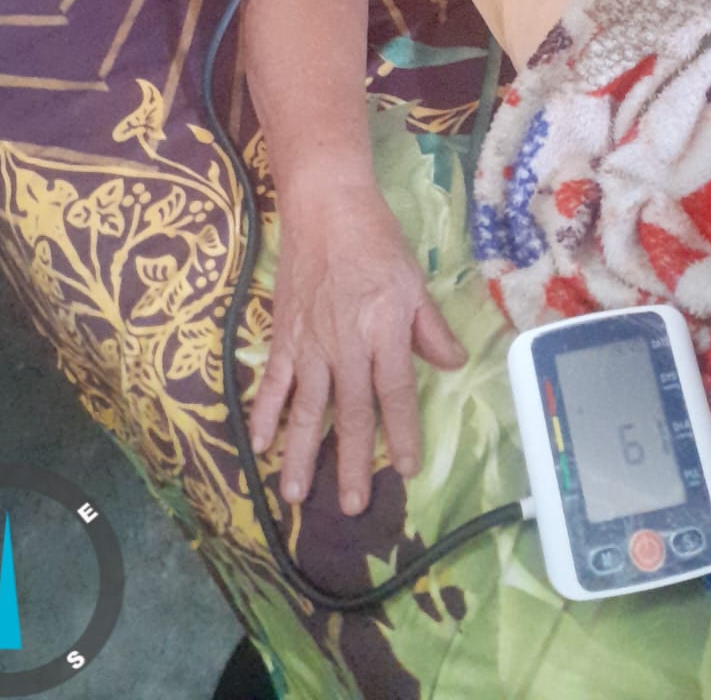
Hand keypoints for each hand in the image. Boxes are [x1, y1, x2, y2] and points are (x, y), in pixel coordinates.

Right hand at [250, 177, 465, 516]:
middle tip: (352, 507)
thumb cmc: (375, 238)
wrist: (325, 205)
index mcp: (384, 330)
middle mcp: (346, 343)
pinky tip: (257, 444)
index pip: (395, 393)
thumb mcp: (413, 279)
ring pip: (306, 408)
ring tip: (294, 494)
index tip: (406, 469)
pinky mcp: (283, 334)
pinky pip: (272, 381)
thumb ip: (429, 327)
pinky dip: (264, 413)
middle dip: (350, 462)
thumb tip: (453, 365)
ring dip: (301, 453)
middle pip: (349, 412)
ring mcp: (310, 342)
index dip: (401, 433)